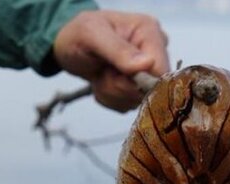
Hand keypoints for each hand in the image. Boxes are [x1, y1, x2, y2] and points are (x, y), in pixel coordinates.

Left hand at [54, 10, 169, 111]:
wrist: (68, 46)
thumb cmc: (78, 34)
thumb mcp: (92, 35)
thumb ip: (119, 50)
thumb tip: (148, 64)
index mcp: (150, 32)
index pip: (161, 71)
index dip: (139, 82)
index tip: (116, 74)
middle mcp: (154, 52)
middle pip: (149, 90)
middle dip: (119, 87)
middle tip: (102, 72)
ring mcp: (147, 72)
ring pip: (136, 101)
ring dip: (111, 93)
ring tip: (100, 74)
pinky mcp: (137, 87)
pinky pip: (127, 105)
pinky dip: (109, 99)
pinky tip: (102, 81)